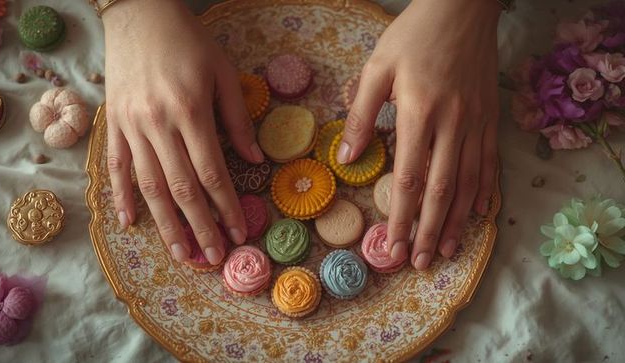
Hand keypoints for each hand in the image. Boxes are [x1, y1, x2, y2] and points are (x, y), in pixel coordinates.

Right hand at [103, 0, 263, 264]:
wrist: (139, 14)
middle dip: (200, 226)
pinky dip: (122, 196)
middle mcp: (157, 124)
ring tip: (181, 252)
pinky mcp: (113, 123)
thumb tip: (256, 160)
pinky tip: (130, 223)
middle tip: (214, 257)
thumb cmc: (188, 41)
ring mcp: (130, 126)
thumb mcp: (223, 72)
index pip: (211, 172)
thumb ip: (238, 119)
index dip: (226, 206)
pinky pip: (115, 166)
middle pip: (180, 188)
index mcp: (190, 111)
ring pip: (148, 185)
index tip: (239, 233)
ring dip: (165, 223)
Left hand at [338, 0, 499, 269]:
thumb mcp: (378, 67)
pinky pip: (489, 162)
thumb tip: (346, 158)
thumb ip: (362, 115)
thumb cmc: (414, 35)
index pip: (408, 179)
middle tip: (419, 261)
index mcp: (420, 113)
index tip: (392, 246)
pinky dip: (483, 191)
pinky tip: (478, 214)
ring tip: (446, 250)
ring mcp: (476, 123)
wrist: (462, 8)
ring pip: (468, 183)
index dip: (400, 217)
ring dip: (456, 220)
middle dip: (428, 230)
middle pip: (440, 190)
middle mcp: (452, 124)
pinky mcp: (490, 117)